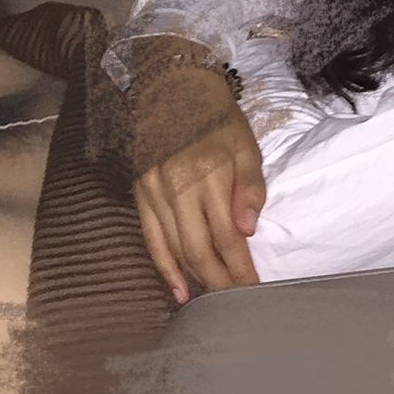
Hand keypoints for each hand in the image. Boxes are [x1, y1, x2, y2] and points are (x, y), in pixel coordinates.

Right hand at [132, 71, 265, 302]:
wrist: (169, 87)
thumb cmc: (215, 117)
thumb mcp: (244, 144)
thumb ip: (250, 187)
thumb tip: (247, 230)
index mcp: (209, 172)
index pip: (227, 235)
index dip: (241, 268)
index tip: (254, 291)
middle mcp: (177, 185)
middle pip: (199, 248)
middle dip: (220, 282)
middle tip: (237, 305)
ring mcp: (154, 192)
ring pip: (175, 248)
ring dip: (196, 279)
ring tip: (213, 303)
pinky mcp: (139, 194)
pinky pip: (150, 238)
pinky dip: (164, 267)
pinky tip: (178, 290)